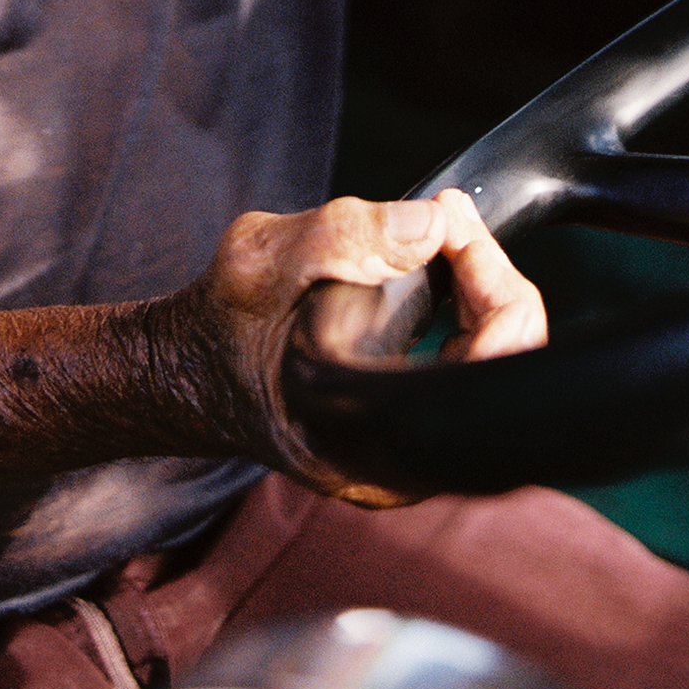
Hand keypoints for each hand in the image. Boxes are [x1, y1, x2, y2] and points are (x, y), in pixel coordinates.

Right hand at [155, 190, 545, 506]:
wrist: (184, 372)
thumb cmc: (219, 324)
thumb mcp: (264, 258)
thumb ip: (349, 234)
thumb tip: (436, 224)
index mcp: (368, 440)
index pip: (490, 368)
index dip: (490, 280)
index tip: (452, 224)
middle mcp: (397, 469)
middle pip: (504, 366)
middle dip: (487, 275)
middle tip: (447, 218)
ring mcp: (405, 460)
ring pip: (492, 368)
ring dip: (478, 290)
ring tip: (440, 237)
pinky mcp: (405, 436)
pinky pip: (466, 370)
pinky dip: (464, 312)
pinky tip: (435, 274)